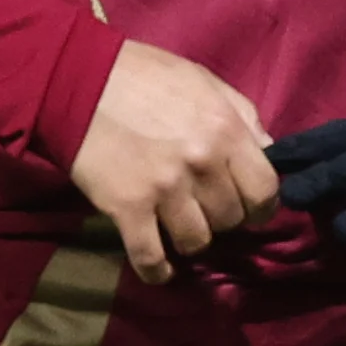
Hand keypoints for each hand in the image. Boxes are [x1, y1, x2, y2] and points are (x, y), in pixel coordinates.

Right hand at [69, 41, 278, 283]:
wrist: (77, 78)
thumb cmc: (142, 74)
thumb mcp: (202, 81)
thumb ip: (241, 115)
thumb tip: (268, 152)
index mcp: (225, 129)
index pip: (265, 190)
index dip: (260, 205)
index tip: (248, 206)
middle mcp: (202, 163)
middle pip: (231, 219)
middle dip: (220, 216)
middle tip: (202, 205)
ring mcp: (165, 189)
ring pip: (196, 241)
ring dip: (189, 237)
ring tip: (176, 224)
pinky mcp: (128, 208)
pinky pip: (151, 258)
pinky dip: (157, 271)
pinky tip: (160, 269)